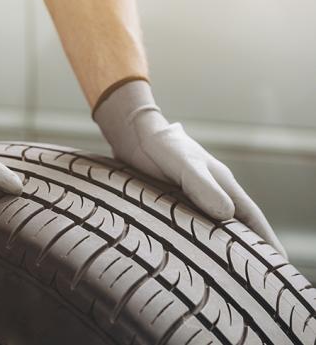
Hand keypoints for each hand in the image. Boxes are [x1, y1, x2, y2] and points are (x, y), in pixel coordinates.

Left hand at [94, 80, 286, 257]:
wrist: (134, 134)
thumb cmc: (161, 146)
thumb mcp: (183, 165)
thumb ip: (202, 186)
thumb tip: (226, 215)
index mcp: (223, 184)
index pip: (251, 217)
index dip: (265, 240)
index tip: (279, 263)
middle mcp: (213, 193)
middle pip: (238, 225)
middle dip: (249, 250)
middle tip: (258, 279)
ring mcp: (194, 198)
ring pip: (215, 227)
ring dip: (223, 248)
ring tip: (228, 275)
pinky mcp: (174, 202)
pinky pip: (192, 226)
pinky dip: (199, 241)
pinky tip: (194, 255)